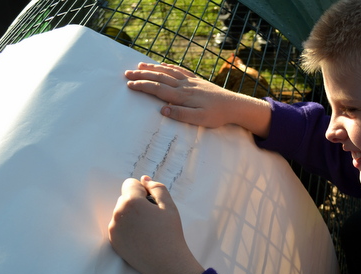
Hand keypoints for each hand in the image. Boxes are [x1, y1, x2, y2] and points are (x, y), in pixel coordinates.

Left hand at [108, 175, 203, 273]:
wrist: (166, 263)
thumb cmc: (170, 233)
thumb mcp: (170, 206)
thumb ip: (157, 188)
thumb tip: (144, 180)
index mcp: (131, 202)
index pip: (130, 183)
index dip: (143, 190)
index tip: (154, 203)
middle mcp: (118, 213)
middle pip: (125, 198)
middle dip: (137, 202)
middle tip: (153, 217)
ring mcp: (113, 228)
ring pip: (121, 212)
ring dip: (132, 215)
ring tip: (148, 229)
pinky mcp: (113, 241)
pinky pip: (119, 226)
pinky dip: (128, 227)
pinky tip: (141, 237)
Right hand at [125, 62, 271, 137]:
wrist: (234, 105)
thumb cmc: (216, 115)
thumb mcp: (199, 119)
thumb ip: (181, 115)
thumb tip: (162, 110)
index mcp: (182, 96)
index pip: (158, 89)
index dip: (143, 86)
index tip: (129, 85)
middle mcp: (184, 86)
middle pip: (159, 78)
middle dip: (142, 75)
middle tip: (126, 73)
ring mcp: (191, 81)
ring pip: (168, 72)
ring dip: (152, 68)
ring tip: (139, 66)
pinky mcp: (197, 80)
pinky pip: (179, 70)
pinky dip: (168, 67)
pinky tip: (162, 65)